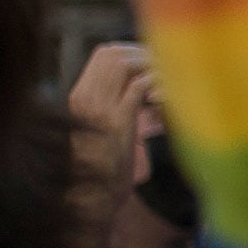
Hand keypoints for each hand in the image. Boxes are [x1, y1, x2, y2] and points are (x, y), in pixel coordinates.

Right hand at [66, 42, 154, 193]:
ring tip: (168, 76)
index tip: (153, 59)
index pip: (104, 54)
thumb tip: (149, 85)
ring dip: (150, 65)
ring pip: (124, 64)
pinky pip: (138, 87)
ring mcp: (98, 109)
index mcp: (79, 97)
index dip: (132, 50)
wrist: (94, 196)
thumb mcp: (107, 128)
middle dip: (143, 53)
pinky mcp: (116, 122)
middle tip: (166, 64)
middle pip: (113, 54)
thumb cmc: (107, 164)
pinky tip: (167, 93)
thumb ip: (119, 104)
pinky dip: (156, 83)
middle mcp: (85, 98)